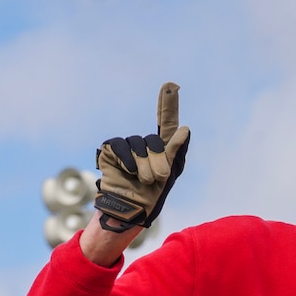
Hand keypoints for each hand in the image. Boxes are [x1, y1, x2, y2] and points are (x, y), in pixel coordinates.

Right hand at [92, 82, 190, 235]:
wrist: (129, 210)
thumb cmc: (151, 197)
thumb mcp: (168, 176)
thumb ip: (176, 152)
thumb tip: (184, 128)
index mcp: (162, 150)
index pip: (165, 122)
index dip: (168, 104)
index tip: (171, 85)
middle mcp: (144, 146)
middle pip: (154, 141)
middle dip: (159, 161)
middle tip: (158, 178)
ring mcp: (127, 147)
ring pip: (138, 144)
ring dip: (144, 165)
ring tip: (143, 180)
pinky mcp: (111, 151)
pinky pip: (120, 146)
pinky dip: (127, 159)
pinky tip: (128, 172)